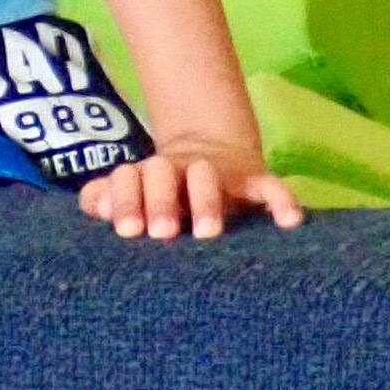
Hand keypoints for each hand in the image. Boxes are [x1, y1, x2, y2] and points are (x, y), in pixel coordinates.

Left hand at [80, 142, 302, 240]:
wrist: (215, 155)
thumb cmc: (164, 195)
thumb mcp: (134, 198)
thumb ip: (106, 201)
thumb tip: (100, 205)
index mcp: (144, 176)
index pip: (127, 178)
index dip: (126, 201)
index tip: (128, 231)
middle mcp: (177, 170)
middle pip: (161, 172)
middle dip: (159, 200)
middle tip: (162, 234)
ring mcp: (216, 173)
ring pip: (207, 176)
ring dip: (206, 200)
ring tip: (207, 232)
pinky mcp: (253, 180)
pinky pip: (270, 186)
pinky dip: (281, 200)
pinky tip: (288, 222)